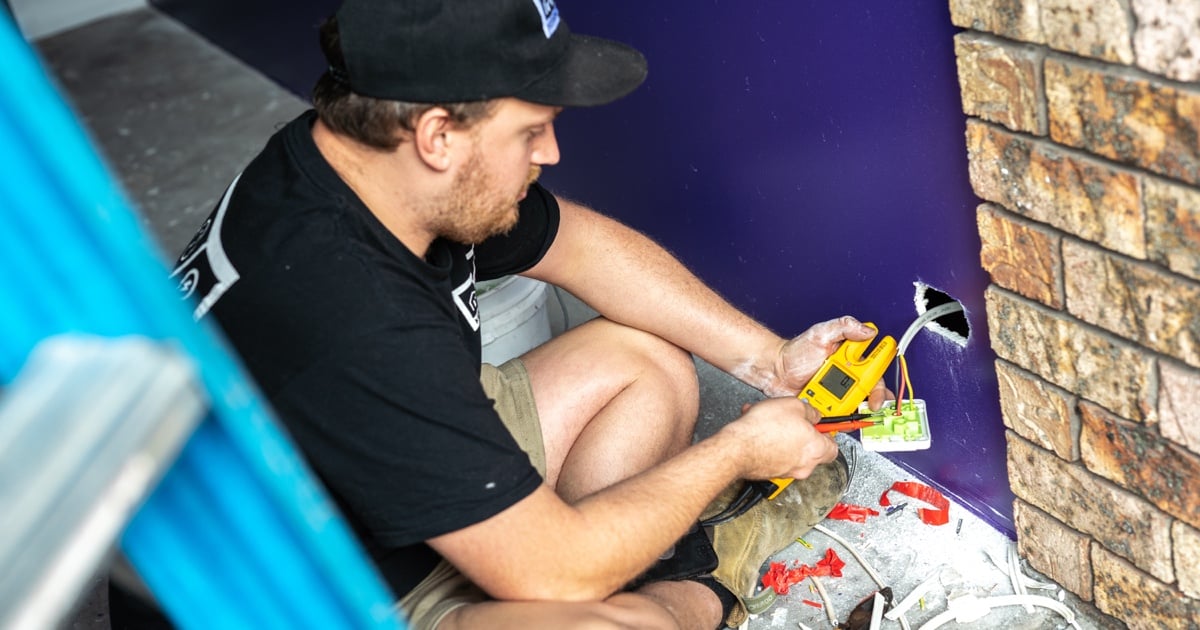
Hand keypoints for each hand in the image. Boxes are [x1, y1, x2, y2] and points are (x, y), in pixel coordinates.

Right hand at [726, 397, 837, 480]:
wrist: (737, 448)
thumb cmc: (764, 429)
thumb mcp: (793, 405)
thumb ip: (810, 411)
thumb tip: (812, 414)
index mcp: (816, 449)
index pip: (834, 447)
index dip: (829, 433)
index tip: (824, 425)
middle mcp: (805, 465)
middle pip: (812, 449)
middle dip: (803, 433)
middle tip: (793, 420)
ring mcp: (787, 471)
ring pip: (792, 452)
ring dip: (784, 437)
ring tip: (769, 421)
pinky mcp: (771, 473)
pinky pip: (776, 455)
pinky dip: (770, 444)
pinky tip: (759, 430)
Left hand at [764, 316, 890, 409]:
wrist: (774, 370)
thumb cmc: (795, 351)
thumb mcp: (821, 334)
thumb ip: (844, 327)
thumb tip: (868, 330)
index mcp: (850, 360)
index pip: (875, 371)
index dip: (881, 381)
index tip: (879, 388)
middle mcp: (847, 378)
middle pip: (870, 393)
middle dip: (873, 401)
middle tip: (870, 405)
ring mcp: (836, 394)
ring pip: (855, 408)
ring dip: (854, 410)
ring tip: (845, 408)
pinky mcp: (826, 408)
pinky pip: (837, 418)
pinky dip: (838, 421)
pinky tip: (834, 418)